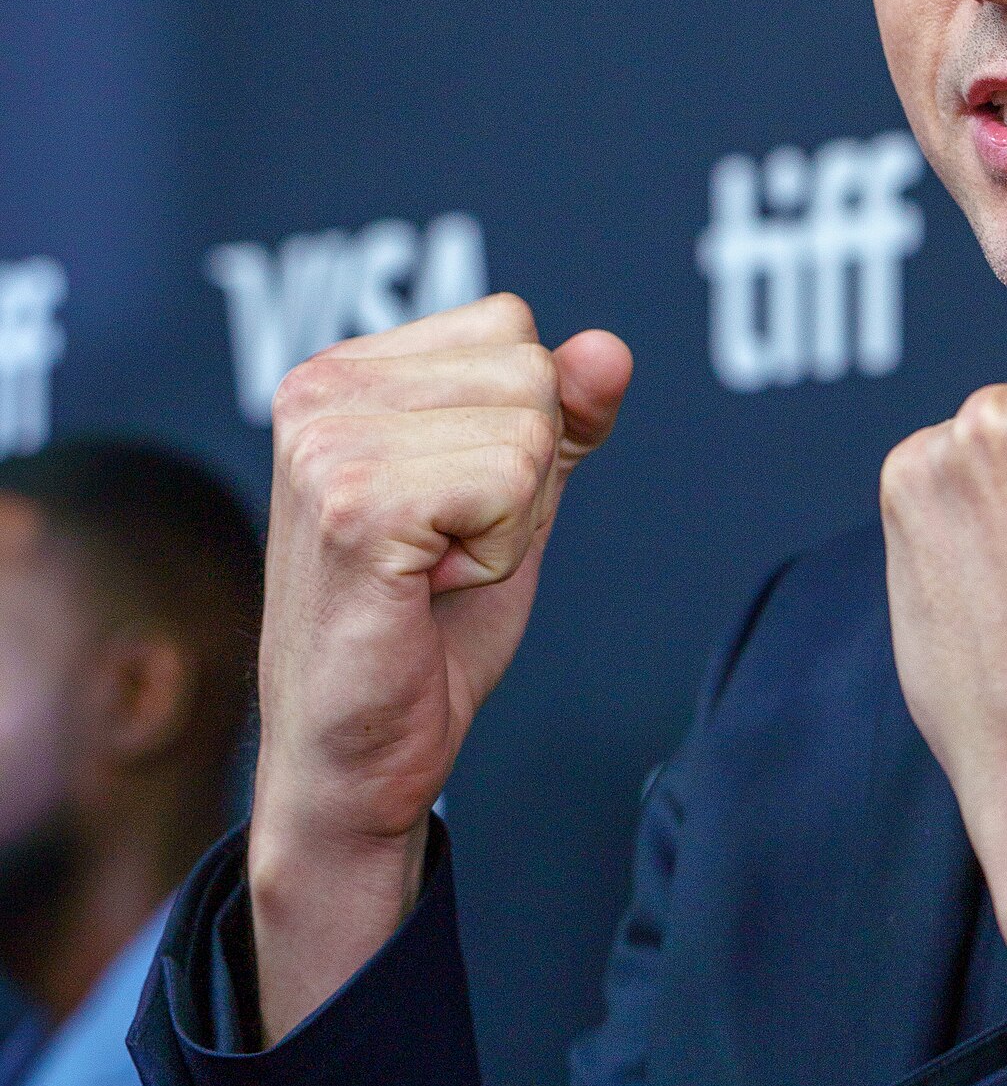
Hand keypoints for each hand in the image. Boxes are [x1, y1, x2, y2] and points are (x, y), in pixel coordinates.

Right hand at [248, 295, 631, 1041]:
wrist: (360, 755)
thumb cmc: (427, 630)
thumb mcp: (515, 499)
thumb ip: (564, 415)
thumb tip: (609, 348)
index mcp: (344, 371)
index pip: (512, 330)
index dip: (520, 431)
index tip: (453, 510)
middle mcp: (319, 388)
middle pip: (528, 373)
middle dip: (521, 478)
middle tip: (445, 552)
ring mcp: (327, 443)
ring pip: (528, 429)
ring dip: (509, 521)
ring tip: (433, 571)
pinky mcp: (353, 503)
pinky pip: (510, 481)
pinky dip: (497, 552)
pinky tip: (429, 589)